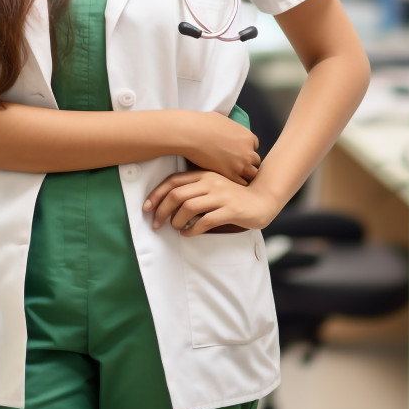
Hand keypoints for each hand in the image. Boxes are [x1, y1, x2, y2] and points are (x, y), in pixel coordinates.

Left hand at [143, 169, 281, 235]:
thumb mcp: (213, 186)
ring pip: (188, 207)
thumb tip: (168, 204)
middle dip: (161, 210)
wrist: (262, 199)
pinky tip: (188, 234)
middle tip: (156, 223)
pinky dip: (192, 230)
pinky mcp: (230, 210)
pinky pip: (205, 221)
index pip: (173, 181)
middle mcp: (211, 182)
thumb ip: (195, 189)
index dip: (156, 194)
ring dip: (176, 221)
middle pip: (177, 194)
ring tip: (175, 228)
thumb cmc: (234, 195)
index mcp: (204, 174)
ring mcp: (221, 195)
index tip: (146, 207)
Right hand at [181, 111, 260, 185]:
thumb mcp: (224, 121)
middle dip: (247, 162)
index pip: (254, 146)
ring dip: (244, 173)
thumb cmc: (204, 124)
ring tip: (233, 173)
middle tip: (236, 163)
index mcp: (247, 137)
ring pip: (251, 174)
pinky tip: (229, 178)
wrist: (191, 134)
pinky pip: (241, 183)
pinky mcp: (230, 175)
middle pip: (255, 161)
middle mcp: (247, 152)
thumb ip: (232, 130)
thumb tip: (229, 132)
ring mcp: (240, 165)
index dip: (246, 149)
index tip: (237, 151)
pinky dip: (237, 182)